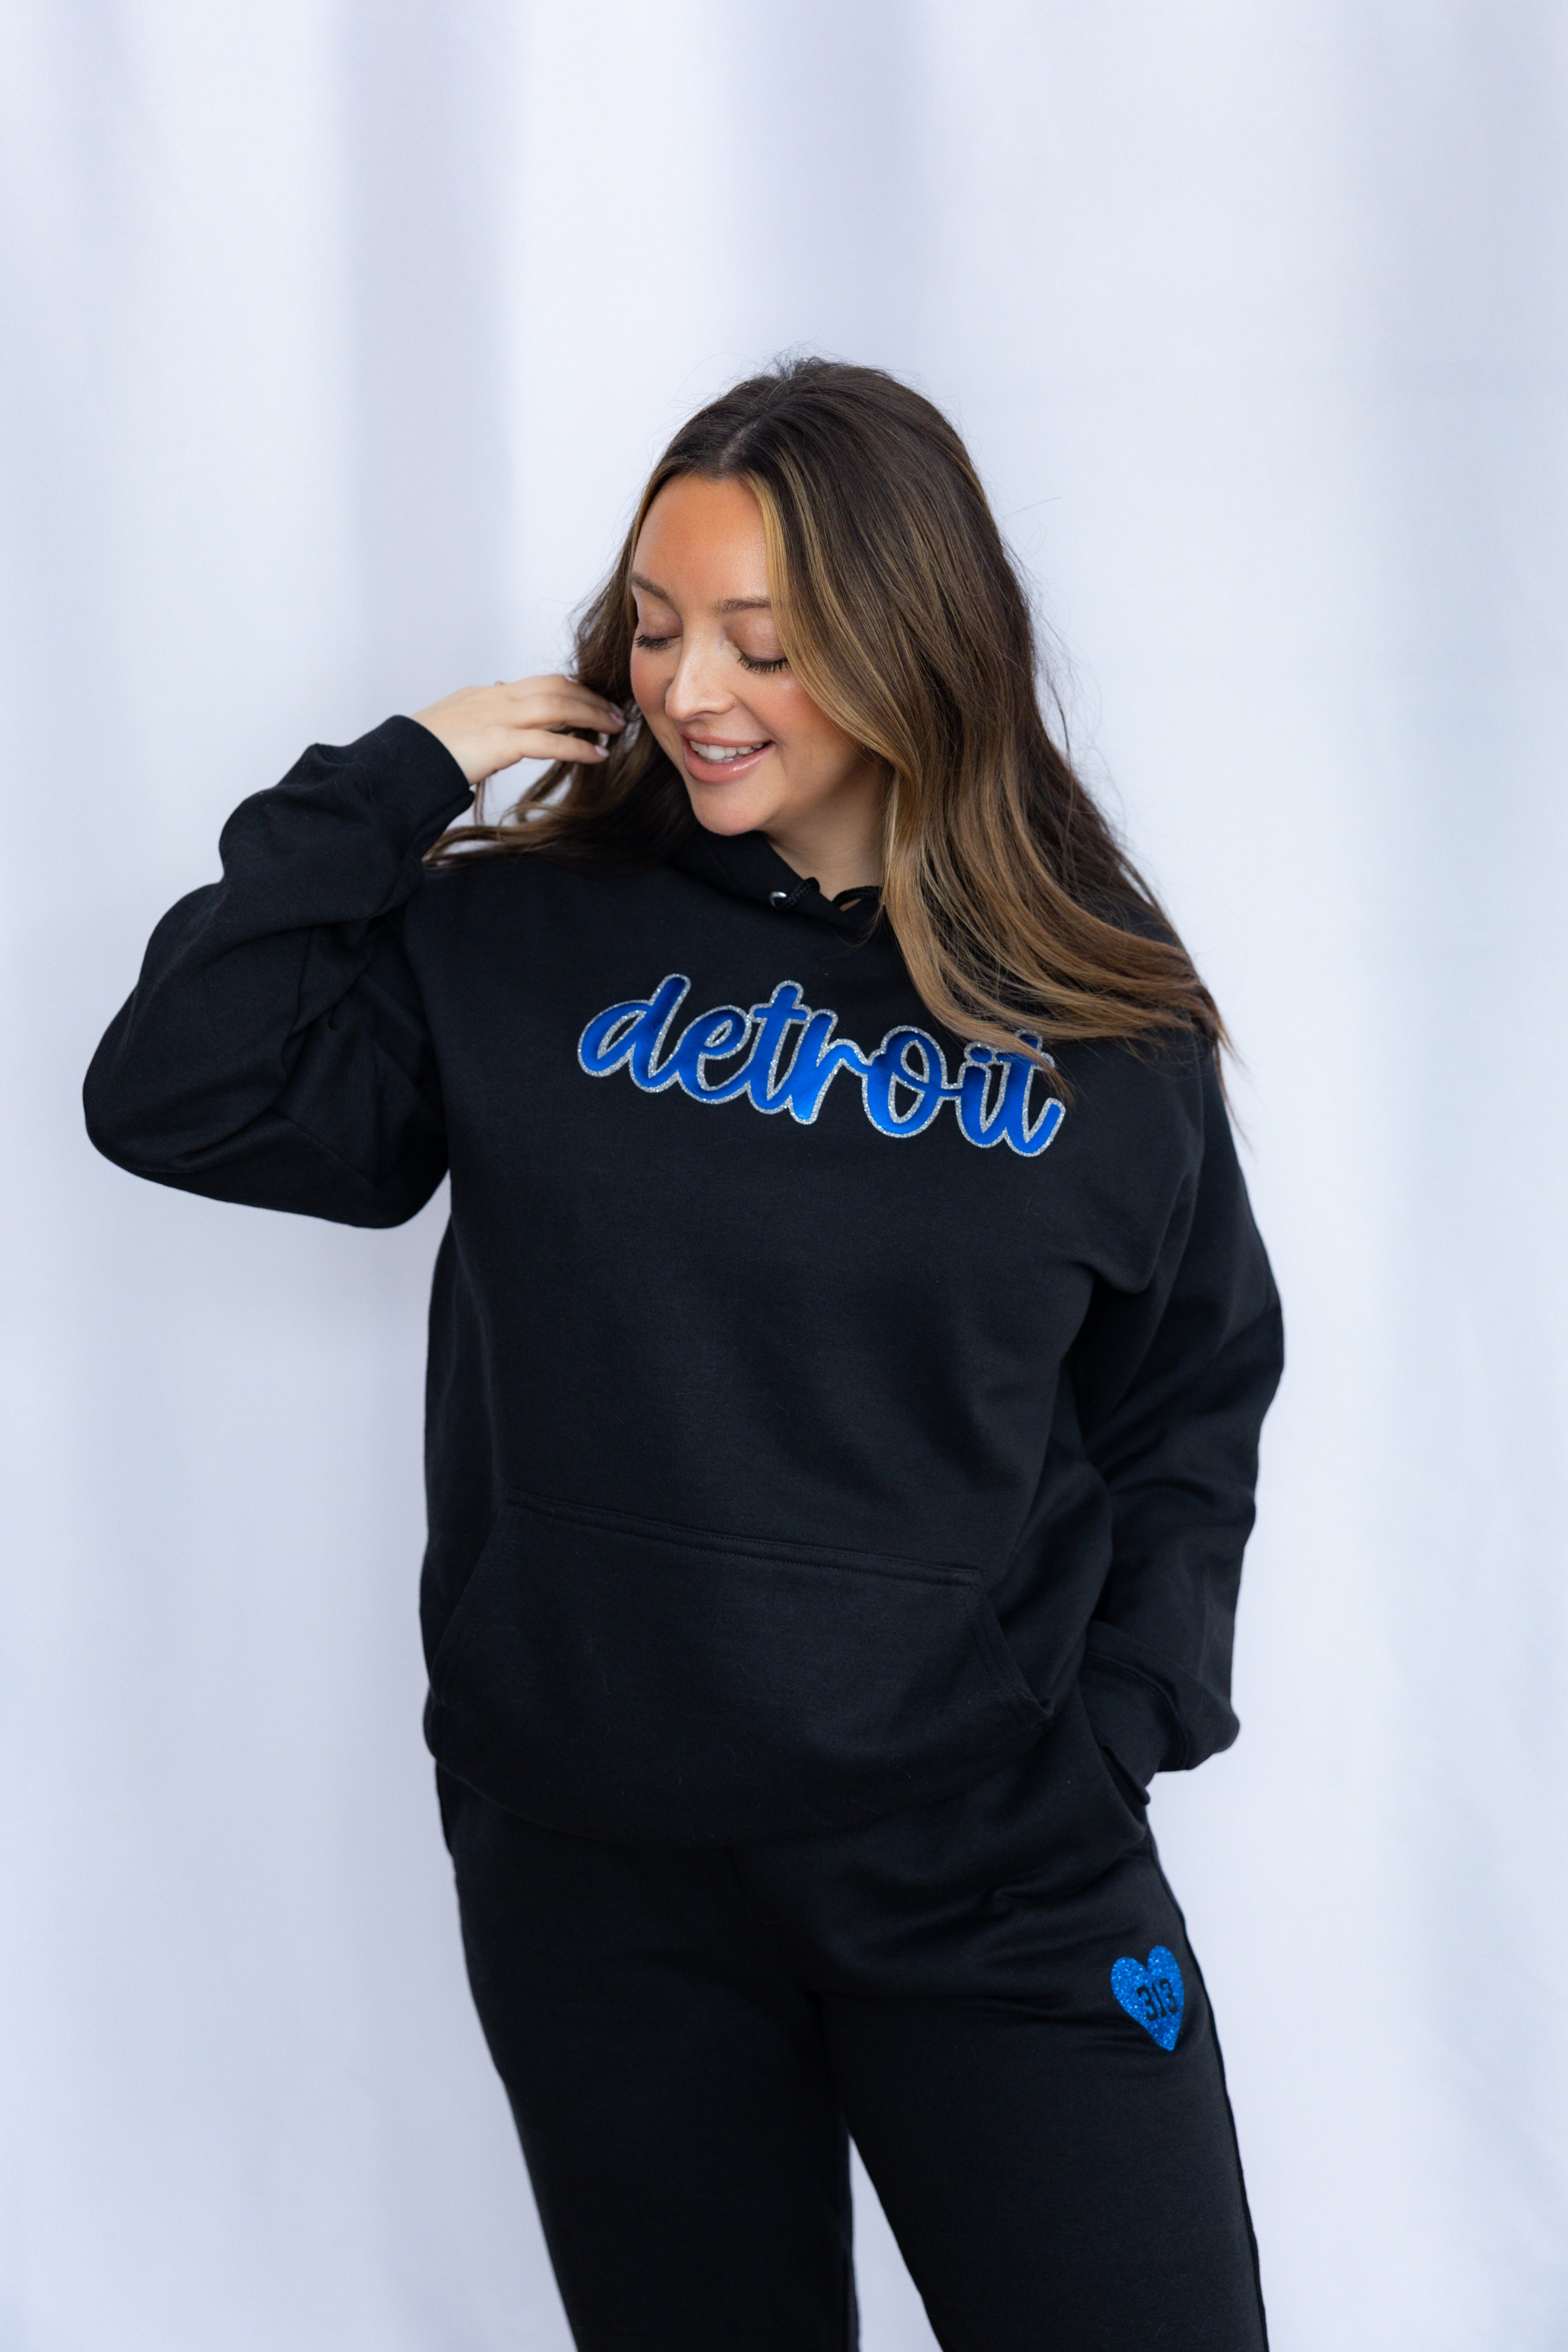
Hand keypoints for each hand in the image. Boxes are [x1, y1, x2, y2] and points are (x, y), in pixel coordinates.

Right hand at [411, 675, 626, 787]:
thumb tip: (498, 697)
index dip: (572, 690)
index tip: (593, 700)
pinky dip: (578, 747)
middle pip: (556, 687)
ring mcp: (498, 719)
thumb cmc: (424, 751)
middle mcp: (496, 700)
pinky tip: (598, 754)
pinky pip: (549, 741)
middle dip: (590, 698)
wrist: (400, 762)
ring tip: (615, 729)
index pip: (540, 683)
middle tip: (616, 712)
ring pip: (558, 706)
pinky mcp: (499, 744)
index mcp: (487, 696)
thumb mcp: (457, 724)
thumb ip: (482, 714)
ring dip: (593, 716)